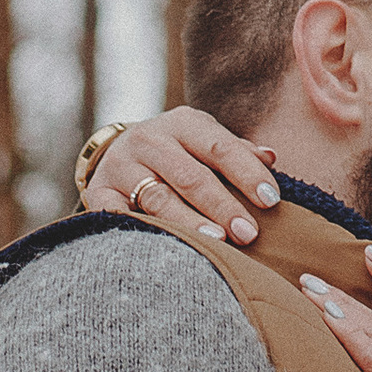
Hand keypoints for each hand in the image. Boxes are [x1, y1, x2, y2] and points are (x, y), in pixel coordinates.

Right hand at [79, 108, 282, 245]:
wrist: (116, 155)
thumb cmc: (178, 154)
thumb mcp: (204, 142)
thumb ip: (236, 152)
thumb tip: (270, 158)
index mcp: (182, 123)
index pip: (219, 147)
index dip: (247, 173)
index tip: (271, 200)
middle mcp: (149, 139)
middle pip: (190, 176)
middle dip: (222, 206)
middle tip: (248, 233)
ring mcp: (120, 166)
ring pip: (158, 198)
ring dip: (188, 221)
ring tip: (216, 242)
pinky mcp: (99, 192)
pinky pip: (121, 215)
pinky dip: (143, 231)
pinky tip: (167, 248)